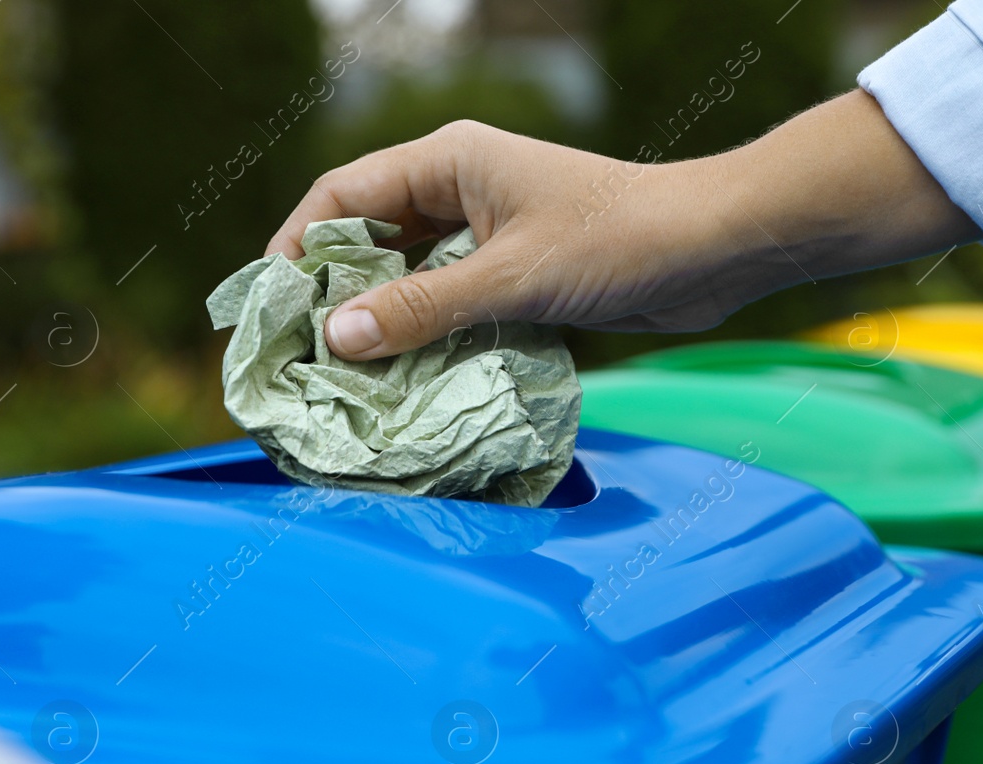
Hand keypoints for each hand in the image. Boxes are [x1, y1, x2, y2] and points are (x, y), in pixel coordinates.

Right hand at [267, 89, 980, 359]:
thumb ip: (422, 308)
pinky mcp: (520, 275)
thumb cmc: (619, 242)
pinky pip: (455, 306)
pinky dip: (430, 339)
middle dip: (336, 296)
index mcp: (450, 161)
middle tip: (301, 360)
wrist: (713, 251)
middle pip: (371, 239)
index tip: (269, 311)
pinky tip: (410, 384)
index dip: (297, 249)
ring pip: (412, 279)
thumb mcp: (511, 278)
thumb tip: (336, 336)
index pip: (343, 196)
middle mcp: (462, 190)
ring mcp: (491, 234)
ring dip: (384, 325)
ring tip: (347, 384)